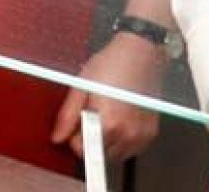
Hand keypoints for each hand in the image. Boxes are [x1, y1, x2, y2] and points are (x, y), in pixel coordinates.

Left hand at [51, 31, 167, 161]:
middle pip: (98, 155)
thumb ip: (67, 116)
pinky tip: (120, 120)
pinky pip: (130, 150)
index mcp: (108, 122)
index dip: (73, 136)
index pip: (82, 150)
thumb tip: (57, 138)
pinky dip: (122, 141)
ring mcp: (141, 136)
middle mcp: (128, 134)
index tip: (76, 122)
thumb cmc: (111, 64)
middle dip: (90, 140)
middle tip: (92, 114)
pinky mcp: (151, 134)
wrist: (141, 53)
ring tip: (107, 115)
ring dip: (106, 143)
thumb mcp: (81, 85)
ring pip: (114, 156)